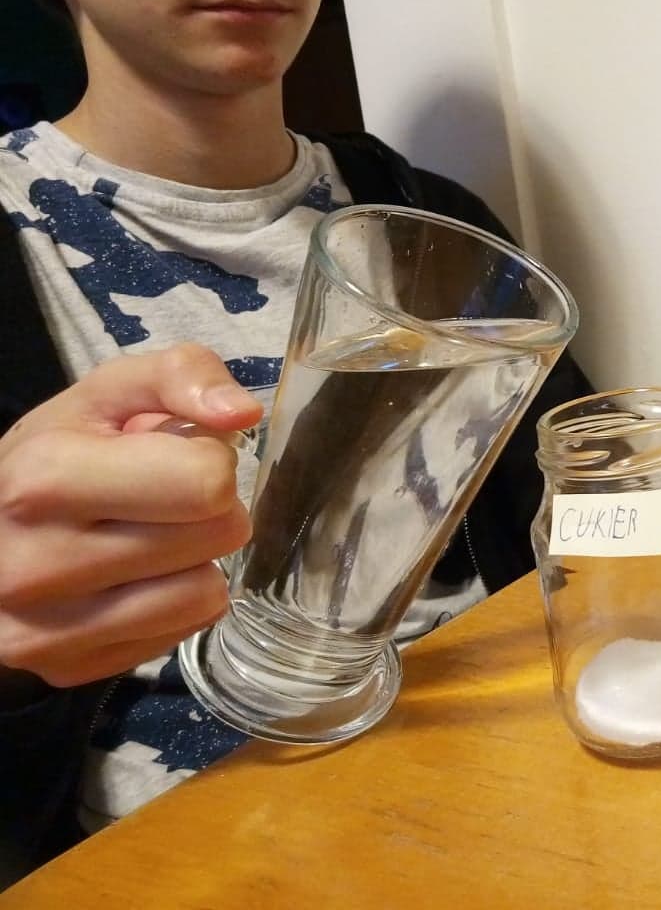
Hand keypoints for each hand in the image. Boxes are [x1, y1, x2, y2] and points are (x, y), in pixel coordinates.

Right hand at [0, 344, 259, 690]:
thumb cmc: (56, 453)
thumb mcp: (109, 393)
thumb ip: (182, 375)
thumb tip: (241, 413)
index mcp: (45, 478)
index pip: (206, 482)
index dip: (209, 460)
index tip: (173, 456)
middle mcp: (36, 563)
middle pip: (218, 536)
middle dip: (209, 509)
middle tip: (162, 499)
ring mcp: (44, 629)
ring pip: (208, 593)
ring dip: (197, 560)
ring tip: (150, 537)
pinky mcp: (64, 670)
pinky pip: (182, 633)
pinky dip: (175, 603)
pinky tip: (135, 578)